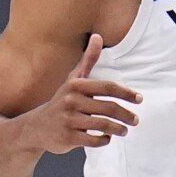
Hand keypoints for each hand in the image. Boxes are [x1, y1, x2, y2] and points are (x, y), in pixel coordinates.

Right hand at [34, 34, 141, 153]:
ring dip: (119, 129)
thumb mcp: (73, 80)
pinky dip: (104, 140)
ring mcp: (69, 120)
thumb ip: (88, 60)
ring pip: (103, 125)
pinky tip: (107, 137)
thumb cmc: (61, 101)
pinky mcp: (67, 138)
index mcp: (76, 85)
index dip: (126, 93)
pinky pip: (93, 140)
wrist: (36, 127)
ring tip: (125, 130)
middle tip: (135, 120)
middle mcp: (71, 101)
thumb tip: (97, 36)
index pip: (108, 87)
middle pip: (108, 108)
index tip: (140, 99)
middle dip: (126, 115)